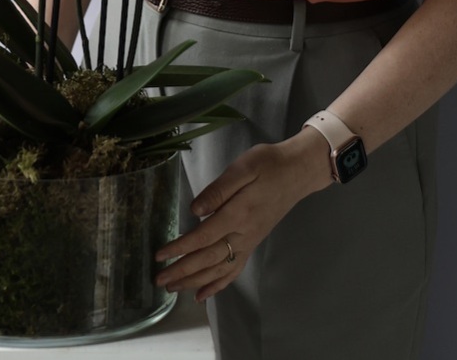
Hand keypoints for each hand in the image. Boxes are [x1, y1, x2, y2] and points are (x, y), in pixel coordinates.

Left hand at [155, 128, 331, 300]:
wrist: (297, 172)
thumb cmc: (268, 164)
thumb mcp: (243, 167)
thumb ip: (218, 190)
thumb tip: (195, 210)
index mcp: (239, 213)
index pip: (204, 236)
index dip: (180, 248)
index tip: (160, 255)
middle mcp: (244, 234)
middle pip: (209, 258)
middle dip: (182, 271)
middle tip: (159, 280)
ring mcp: (250, 241)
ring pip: (220, 268)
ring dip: (195, 280)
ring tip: (173, 288)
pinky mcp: (253, 242)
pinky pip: (234, 269)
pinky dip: (218, 284)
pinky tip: (203, 293)